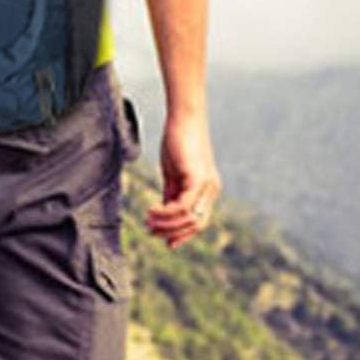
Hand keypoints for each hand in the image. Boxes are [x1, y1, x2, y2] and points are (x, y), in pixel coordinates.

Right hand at [146, 110, 221, 248]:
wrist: (183, 119)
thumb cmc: (177, 142)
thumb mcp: (172, 174)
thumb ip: (170, 194)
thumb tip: (163, 214)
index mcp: (207, 190)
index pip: (198, 222)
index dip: (181, 234)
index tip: (163, 240)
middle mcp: (211, 190)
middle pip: (196, 225)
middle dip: (172, 232)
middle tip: (150, 230)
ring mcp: (207, 185)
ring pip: (189, 218)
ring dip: (166, 223)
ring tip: (147, 219)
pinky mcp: (198, 179)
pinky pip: (183, 206)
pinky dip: (166, 212)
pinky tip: (151, 209)